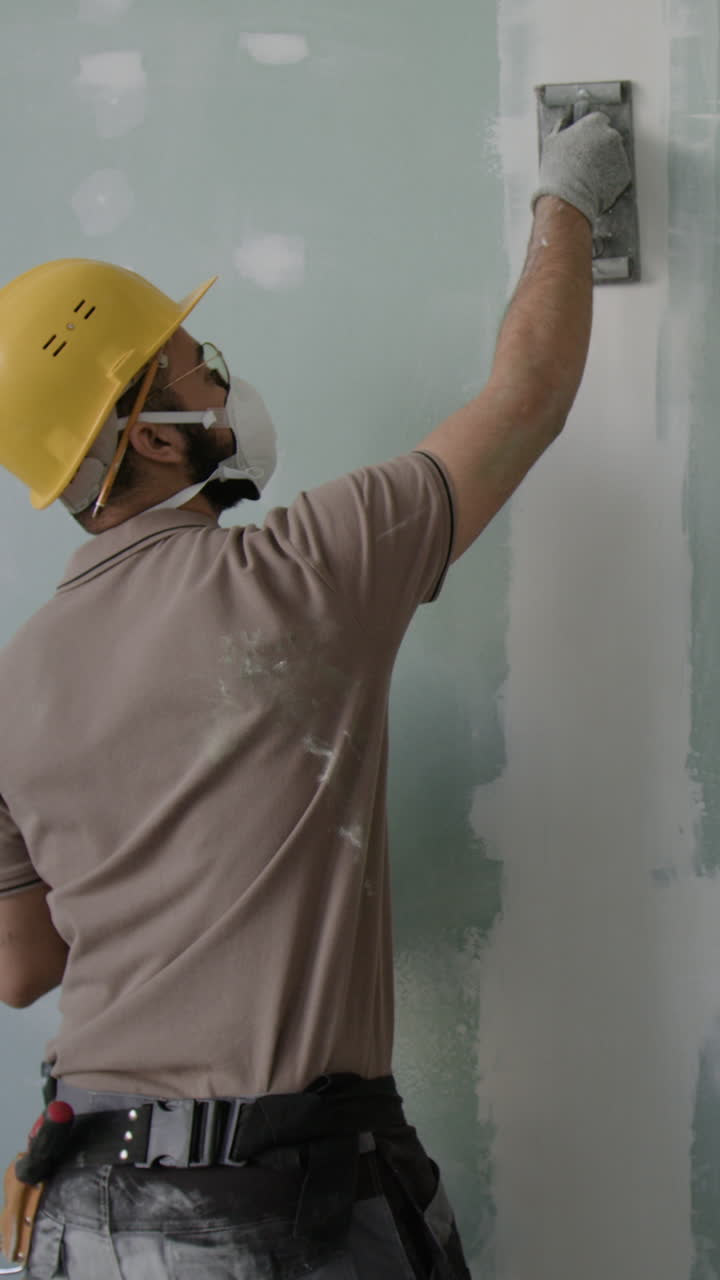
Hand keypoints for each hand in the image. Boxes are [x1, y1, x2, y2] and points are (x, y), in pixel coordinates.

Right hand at [531, 111, 631, 225]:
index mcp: (594, 122)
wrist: (568, 200)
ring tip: (589, 175)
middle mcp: (611, 134)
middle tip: (586, 160)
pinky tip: (596, 183)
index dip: (592, 132)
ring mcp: (620, 154)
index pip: (599, 120)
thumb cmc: (558, 171)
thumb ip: (561, 126)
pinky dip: (610, 177)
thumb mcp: (551, 142)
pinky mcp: (625, 173)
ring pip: (614, 155)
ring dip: (605, 162)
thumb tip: (565, 120)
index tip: (586, 141)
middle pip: (609, 137)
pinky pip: (618, 172)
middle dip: (601, 146)